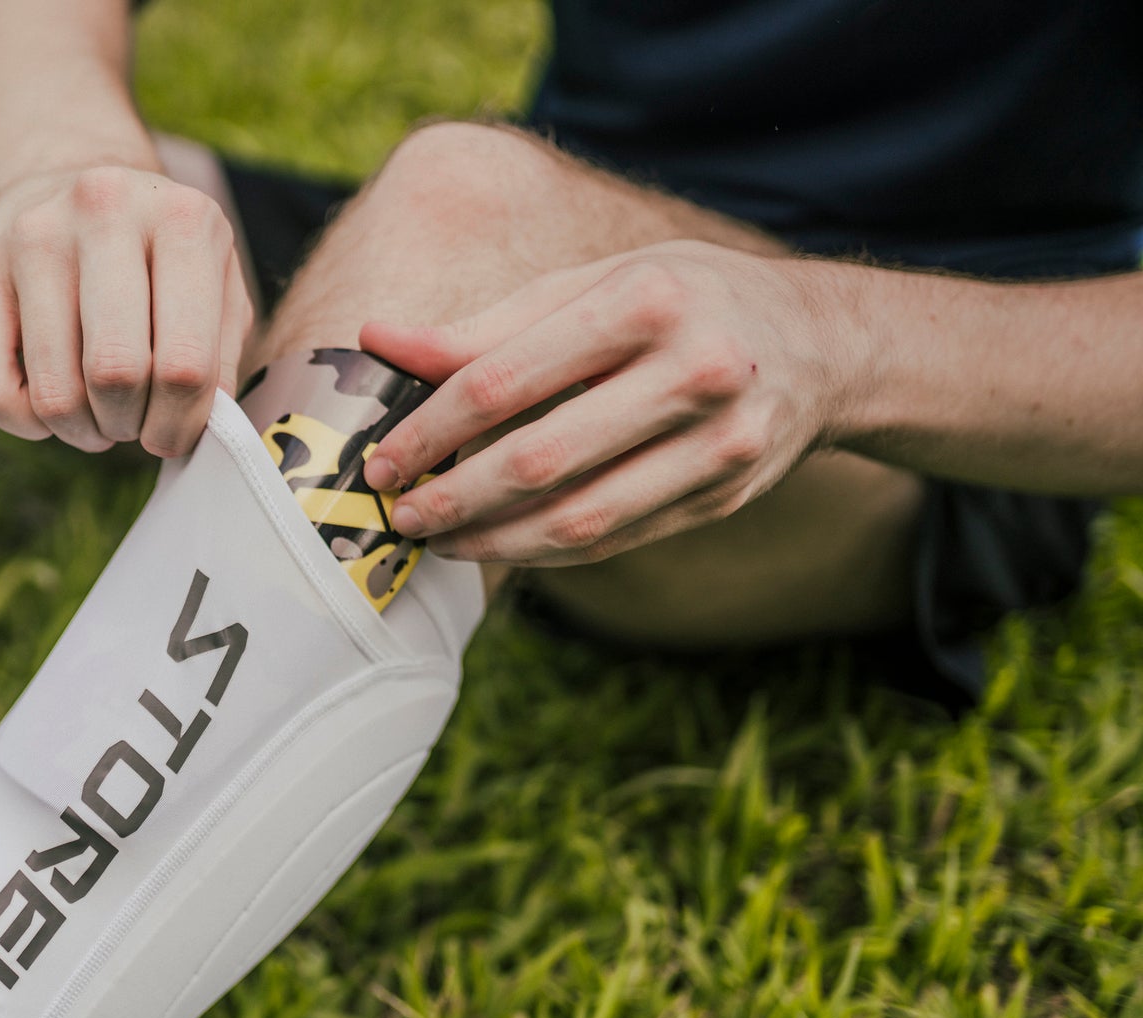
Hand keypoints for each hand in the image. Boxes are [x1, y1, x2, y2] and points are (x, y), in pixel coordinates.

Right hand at [0, 164, 251, 457]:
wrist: (69, 173)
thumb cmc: (157, 253)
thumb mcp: (214, 281)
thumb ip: (221, 355)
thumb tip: (202, 430)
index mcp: (181, 219)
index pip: (185, 363)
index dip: (181, 424)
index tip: (174, 437)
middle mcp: (104, 212)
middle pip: (115, 375)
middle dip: (130, 426)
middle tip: (135, 424)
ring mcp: (33, 238)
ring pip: (54, 395)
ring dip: (82, 431)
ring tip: (99, 417)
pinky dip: (27, 424)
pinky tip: (50, 405)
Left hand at [360, 241, 854, 564]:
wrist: (821, 343)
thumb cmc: (682, 300)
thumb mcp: (593, 284)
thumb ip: (487, 325)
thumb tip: (377, 339)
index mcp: (646, 300)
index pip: (507, 379)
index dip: (431, 429)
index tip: (381, 461)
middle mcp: (694, 370)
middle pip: (540, 458)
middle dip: (454, 497)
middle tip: (399, 515)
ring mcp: (720, 441)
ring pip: (579, 517)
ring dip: (493, 540)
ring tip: (438, 540)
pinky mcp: (726, 495)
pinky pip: (615, 538)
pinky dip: (546, 550)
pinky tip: (499, 545)